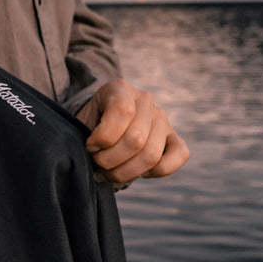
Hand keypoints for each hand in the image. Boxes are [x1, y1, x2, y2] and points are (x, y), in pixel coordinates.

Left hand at [75, 79, 189, 187]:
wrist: (100, 124)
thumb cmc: (89, 125)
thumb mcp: (82, 120)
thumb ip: (88, 132)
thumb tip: (96, 151)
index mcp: (120, 89)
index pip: (122, 112)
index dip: (102, 137)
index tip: (89, 146)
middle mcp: (145, 100)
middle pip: (135, 140)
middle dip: (110, 160)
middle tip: (97, 163)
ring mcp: (162, 118)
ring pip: (151, 154)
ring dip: (126, 172)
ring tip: (109, 173)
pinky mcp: (174, 136)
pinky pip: (180, 154)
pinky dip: (159, 171)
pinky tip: (140, 173)